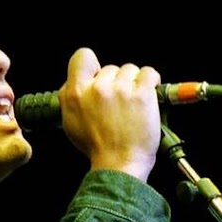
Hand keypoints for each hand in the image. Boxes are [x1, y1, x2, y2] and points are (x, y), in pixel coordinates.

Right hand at [58, 47, 161, 182]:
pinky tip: (147, 95)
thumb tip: (73, 83)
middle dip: (116, 83)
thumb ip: (70, 100)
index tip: (98, 76)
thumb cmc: (97, 148)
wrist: (119, 164)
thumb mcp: (71, 124)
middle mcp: (97, 88)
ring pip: (130, 70)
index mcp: (75, 94)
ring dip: (133, 84)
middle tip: (118, 105)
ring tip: (132, 105)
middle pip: (110, 68)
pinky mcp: (141, 92)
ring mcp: (120, 89)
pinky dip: (151, 82)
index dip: (92, 65)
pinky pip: (149, 73)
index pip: (82, 57)